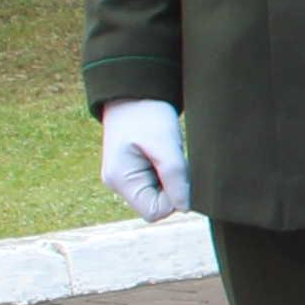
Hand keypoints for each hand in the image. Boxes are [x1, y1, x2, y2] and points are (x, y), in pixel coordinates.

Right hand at [96, 98, 187, 223]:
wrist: (133, 92)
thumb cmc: (147, 114)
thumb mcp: (165, 143)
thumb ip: (175, 176)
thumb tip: (185, 207)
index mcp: (120, 180)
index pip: (154, 212)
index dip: (174, 198)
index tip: (182, 173)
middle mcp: (118, 184)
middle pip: (156, 205)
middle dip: (173, 188)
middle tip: (177, 160)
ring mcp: (125, 178)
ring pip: (159, 195)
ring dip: (171, 180)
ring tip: (169, 154)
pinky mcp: (134, 171)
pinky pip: (157, 184)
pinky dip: (168, 173)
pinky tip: (166, 155)